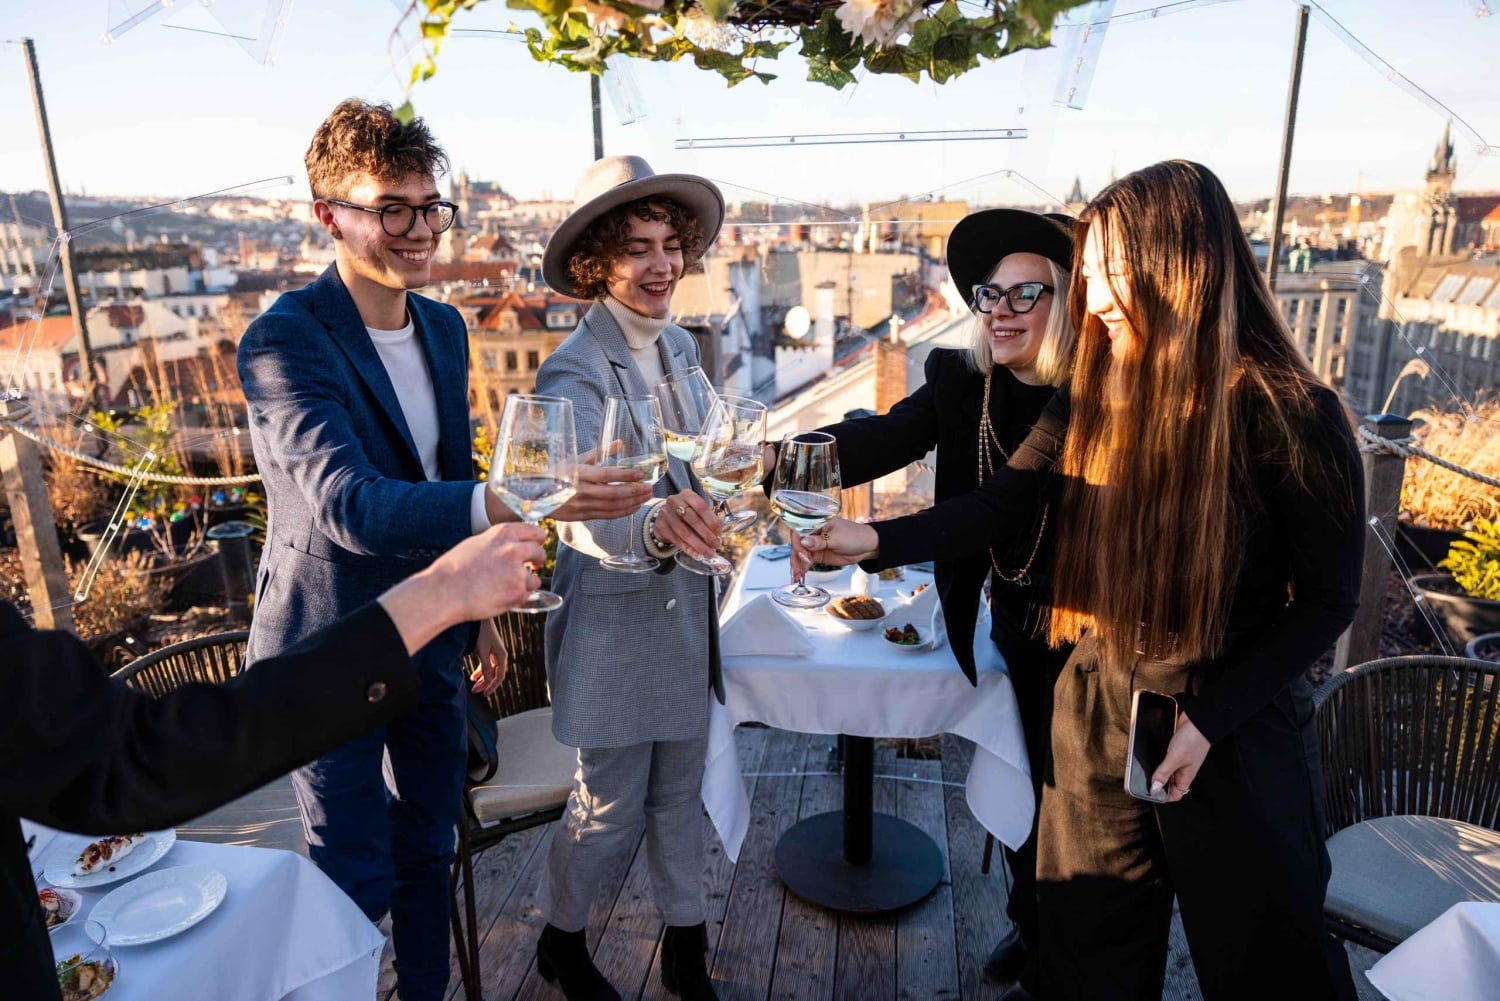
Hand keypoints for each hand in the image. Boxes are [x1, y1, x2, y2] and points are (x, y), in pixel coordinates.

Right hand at [379, 523, 545, 654]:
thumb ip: (499, 542)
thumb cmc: (454, 568)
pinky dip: (518, 597)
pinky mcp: (517, 592)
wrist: (444, 591)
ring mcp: (517, 571)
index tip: (538, 544)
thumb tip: (514, 544)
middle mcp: (513, 549)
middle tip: (534, 565)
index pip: (535, 531)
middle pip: (539, 552)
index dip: (538, 540)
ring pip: (534, 578)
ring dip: (526, 583)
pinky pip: (526, 595)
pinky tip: (501, 596)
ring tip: (505, 586)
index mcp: (504, 533)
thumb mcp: (477, 543)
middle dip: (538, 559)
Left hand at [470, 617, 508, 695]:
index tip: (484, 695)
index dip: (492, 686)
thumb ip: (485, 667)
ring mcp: (494, 653)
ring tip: (473, 685)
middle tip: (475, 691)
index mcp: (501, 656)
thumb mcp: (482, 651)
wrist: (479, 619)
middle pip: (495, 674)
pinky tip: (473, 676)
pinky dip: (480, 671)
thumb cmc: (481, 634)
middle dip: (485, 684)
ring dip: (482, 678)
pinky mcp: (489, 650)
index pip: (499, 676)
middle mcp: (500, 655)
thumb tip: (487, 680)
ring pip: (490, 670)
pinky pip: (486, 664)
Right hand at [555, 446, 654, 521]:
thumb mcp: (575, 459)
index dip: (625, 475)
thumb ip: (599, 452)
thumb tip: (619, 442)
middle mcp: (582, 491)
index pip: (607, 475)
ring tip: (646, 496)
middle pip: (614, 494)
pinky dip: (623, 512)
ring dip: (632, 502)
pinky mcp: (583, 516)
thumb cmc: (557, 473)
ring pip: (613, 507)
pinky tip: (634, 507)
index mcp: (580, 474)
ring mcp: (583, 506)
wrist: (536, 495)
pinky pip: (607, 515)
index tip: (641, 473)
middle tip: (649, 487)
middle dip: (635, 491)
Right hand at [652, 491, 721, 559]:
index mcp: (687, 495)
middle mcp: (674, 501)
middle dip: (706, 534)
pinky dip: (688, 548)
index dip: (711, 520)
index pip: (701, 506)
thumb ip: (707, 519)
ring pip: (683, 532)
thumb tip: (717, 535)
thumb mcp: (697, 510)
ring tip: (708, 553)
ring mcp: (665, 514)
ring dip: (698, 544)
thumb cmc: (687, 513)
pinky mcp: (660, 526)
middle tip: (716, 544)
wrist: (665, 516)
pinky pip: (676, 540)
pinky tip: (696, 554)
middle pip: (692, 519)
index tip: (718, 532)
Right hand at [793, 517, 879, 568]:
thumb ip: (819, 541)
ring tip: (796, 577)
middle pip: (798, 545)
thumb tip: (803, 541)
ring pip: (801, 555)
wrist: (867, 547)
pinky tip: (800, 576)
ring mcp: (816, 546)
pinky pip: (807, 562)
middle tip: (797, 570)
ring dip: (797, 566)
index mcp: (817, 524)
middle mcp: (814, 534)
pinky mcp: (819, 555)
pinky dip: (803, 569)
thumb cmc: (855, 536)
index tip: (802, 554)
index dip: (798, 543)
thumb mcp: (837, 539)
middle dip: (796, 558)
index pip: (800, 532)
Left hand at [1150, 716, 1209, 802]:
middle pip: (1170, 784)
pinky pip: (1167, 760)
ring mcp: (1180, 759)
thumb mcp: (1175, 758)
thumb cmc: (1193, 739)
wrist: (1198, 720)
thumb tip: (1154, 789)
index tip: (1151, 793)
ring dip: (1158, 772)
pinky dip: (1159, 761)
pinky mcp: (1177, 749)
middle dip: (1158, 784)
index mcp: (1186, 776)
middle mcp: (1184, 769)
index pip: (1176, 794)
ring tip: (1146, 770)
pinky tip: (1152, 757)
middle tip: (1145, 782)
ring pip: (1168, 771)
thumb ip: (1164, 773)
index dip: (1164, 797)